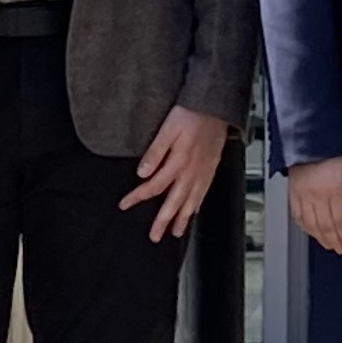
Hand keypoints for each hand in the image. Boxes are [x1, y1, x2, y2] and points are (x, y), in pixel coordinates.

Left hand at [126, 109, 226, 241]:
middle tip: (155, 236)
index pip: (154, 186)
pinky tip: (194, 211)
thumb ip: (154, 152)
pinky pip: (204, 193)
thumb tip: (142, 173)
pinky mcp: (211, 168)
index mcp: (178, 162)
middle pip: (174, 201)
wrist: (216, 106)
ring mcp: (203, 172)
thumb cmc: (191, 113)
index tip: (125, 205)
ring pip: (191, 201)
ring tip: (176, 232)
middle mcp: (191, 171)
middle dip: (163, 221)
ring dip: (182, 219)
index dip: (138, 197)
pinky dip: (198, 205)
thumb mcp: (167, 129)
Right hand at [288, 153, 341, 257]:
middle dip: (335, 242)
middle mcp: (317, 195)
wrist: (313, 137)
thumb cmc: (336, 151)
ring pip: (311, 225)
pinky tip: (310, 232)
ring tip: (328, 245)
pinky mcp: (293, 192)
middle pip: (327, 227)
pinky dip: (305, 227)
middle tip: (341, 250)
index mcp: (335, 190)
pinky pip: (297, 216)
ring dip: (321, 238)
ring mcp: (303, 195)